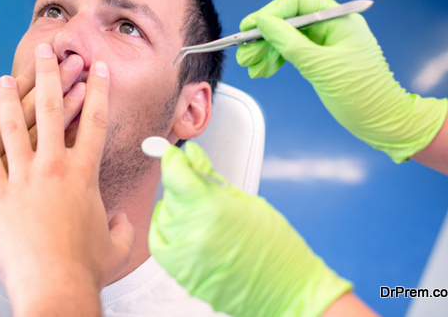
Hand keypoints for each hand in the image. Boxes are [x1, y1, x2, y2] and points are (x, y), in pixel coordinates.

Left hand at [0, 45, 134, 315]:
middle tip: (46, 50)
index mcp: (84, 174)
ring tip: (4, 77)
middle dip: (50, 76)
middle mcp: (54, 167)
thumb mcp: (113, 246)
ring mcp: (23, 177)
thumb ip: (121, 227)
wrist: (53, 287)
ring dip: (10, 98)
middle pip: (53, 110)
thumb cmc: (83, 270)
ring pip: (14, 126)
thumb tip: (123, 220)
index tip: (96, 67)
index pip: (95, 121)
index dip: (97, 90)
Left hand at [149, 142, 350, 316]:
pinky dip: (165, 231)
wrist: (287, 291)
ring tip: (199, 212)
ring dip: (176, 209)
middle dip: (180, 187)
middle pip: (170, 196)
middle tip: (197, 188)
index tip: (173, 156)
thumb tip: (192, 155)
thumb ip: (211, 178)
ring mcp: (187, 256)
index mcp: (214, 209)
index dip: (172, 161)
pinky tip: (179, 224)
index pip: (175, 175)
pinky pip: (160, 244)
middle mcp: (195, 232)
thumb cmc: (276, 247)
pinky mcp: (183, 275)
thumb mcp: (246, 202)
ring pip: (165, 218)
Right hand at [235, 0, 447, 161]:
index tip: (250, 27)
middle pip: (289, 20)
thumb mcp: (320, 67)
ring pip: (288, 37)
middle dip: (264, 36)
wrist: (383, 121)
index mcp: (339, 19)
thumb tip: (263, 22)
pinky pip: (293, 52)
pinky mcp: (322, 59)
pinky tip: (263, 70)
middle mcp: (332, 26)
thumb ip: (289, 42)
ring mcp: (327, 42)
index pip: (298, 1)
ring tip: (250, 66)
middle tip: (244, 53)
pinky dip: (276, 60)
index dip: (271, 11)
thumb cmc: (361, 94)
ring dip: (266, 50)